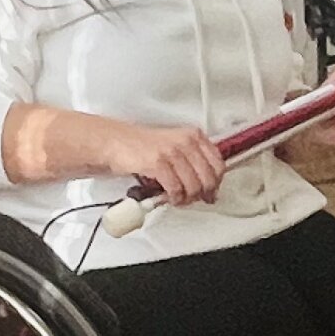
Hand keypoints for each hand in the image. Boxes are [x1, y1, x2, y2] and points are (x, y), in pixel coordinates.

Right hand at [106, 122, 225, 206]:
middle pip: (208, 178)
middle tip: (193, 200)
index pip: (218, 164)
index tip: (211, 192)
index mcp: (193, 136)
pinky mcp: (158, 163)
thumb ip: (193, 161)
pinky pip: (175, 189)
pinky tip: (168, 197)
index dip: (216, 183)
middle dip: (202, 194)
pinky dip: (174, 198)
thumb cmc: (144, 147)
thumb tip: (210, 187)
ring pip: (193, 186)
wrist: (116, 142)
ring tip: (178, 199)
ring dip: (186, 199)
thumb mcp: (175, 146)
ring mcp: (172, 152)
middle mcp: (185, 141)